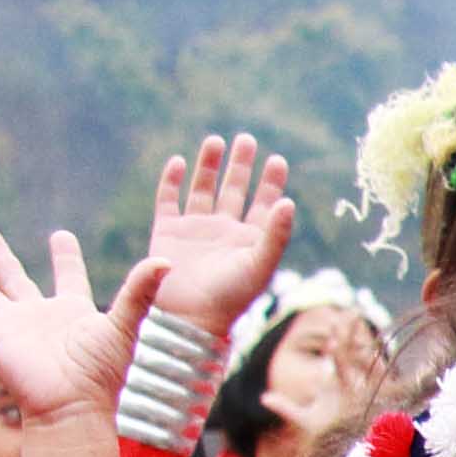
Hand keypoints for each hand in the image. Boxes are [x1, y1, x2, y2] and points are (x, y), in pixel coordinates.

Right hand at [0, 229, 163, 430]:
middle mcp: (36, 316)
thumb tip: (166, 260)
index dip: (65, 256)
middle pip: (12, 277)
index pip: (68, 275)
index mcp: (70, 310)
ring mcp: (9, 329)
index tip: (60, 235)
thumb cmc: (103, 376)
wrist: (74, 409)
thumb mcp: (125, 327)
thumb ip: (140, 293)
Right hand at [137, 130, 294, 336]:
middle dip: (241, 165)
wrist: (189, 317)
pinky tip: (180, 161)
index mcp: (249, 239)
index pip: (264, 204)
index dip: (271, 182)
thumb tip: (289, 202)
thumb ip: (275, 234)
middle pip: (234, 190)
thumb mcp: (259, 265)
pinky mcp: (166, 232)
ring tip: (216, 140)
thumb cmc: (230, 297)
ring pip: (202, 189)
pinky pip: (168, 200)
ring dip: (209, 165)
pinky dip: (173, 180)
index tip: (277, 159)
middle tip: (247, 139)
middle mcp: (223, 231)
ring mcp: (194, 230)